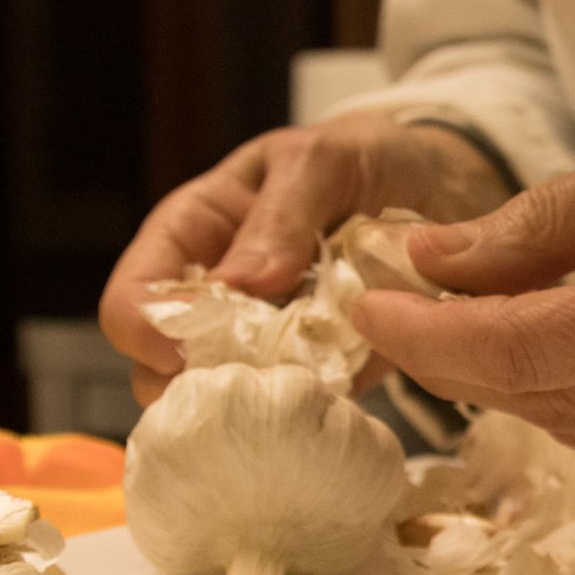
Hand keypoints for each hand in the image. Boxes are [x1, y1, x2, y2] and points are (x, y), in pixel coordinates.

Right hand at [99, 109, 510, 403]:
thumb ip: (280, 214)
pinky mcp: (322, 374)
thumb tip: (237, 284)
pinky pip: (301, 413)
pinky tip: (345, 398)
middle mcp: (220, 300)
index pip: (134, 298)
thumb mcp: (322, 161)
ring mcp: (268, 344)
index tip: (187, 348)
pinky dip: (317, 415)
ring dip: (262, 405)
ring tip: (312, 381)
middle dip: (200, 384)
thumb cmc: (364, 159)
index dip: (146, 330)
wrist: (440, 186)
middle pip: (165, 371)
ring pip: (230, 403)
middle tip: (259, 375)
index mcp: (197, 236)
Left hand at [352, 55, 574, 452]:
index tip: (363, 301)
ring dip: (509, 379)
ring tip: (451, 315)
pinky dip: (573, 385)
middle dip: (454, 359)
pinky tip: (540, 335)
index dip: (431, 338)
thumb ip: (548, 218)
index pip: (533, 351)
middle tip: (390, 300)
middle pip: (549, 400)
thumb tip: (433, 263)